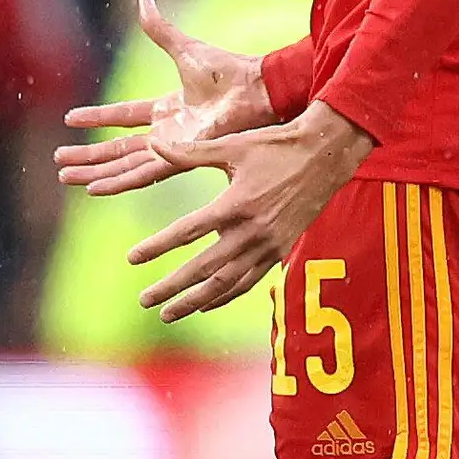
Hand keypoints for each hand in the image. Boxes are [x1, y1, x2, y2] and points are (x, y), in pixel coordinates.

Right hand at [53, 0, 276, 194]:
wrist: (254, 89)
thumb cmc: (229, 70)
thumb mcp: (184, 48)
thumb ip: (160, 30)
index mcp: (168, 108)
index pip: (124, 115)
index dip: (98, 117)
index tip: (70, 119)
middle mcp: (167, 132)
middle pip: (118, 147)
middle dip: (88, 155)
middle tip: (59, 163)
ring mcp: (173, 146)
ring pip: (124, 164)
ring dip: (95, 172)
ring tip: (66, 178)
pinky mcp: (180, 156)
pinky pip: (142, 173)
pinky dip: (118, 180)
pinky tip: (96, 187)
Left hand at [123, 101, 371, 319]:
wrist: (326, 157)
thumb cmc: (277, 146)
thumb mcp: (232, 145)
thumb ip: (190, 152)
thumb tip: (153, 145)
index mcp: (236, 204)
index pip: (188, 232)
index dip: (157, 246)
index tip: (132, 258)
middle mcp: (252, 231)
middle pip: (204, 268)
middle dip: (172, 287)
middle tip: (144, 300)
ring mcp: (268, 245)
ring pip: (227, 284)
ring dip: (196, 301)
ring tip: (169, 313)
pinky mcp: (280, 251)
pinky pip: (249, 282)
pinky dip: (226, 296)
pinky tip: (206, 304)